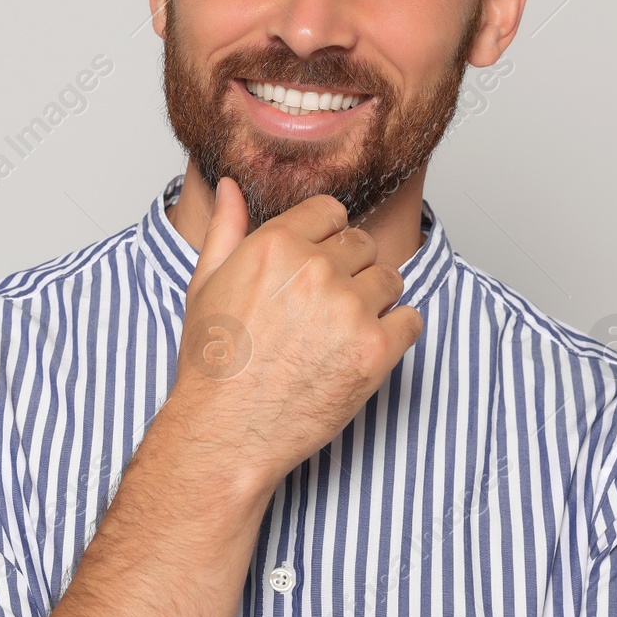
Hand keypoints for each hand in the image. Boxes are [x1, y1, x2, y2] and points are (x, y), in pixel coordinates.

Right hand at [165, 177, 423, 494]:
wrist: (227, 430)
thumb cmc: (212, 361)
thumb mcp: (205, 284)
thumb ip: (226, 228)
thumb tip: (230, 187)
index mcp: (276, 244)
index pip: (332, 211)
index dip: (325, 237)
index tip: (316, 265)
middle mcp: (316, 269)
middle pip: (363, 244)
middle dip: (349, 269)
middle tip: (323, 308)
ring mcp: (350, 309)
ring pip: (390, 280)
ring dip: (374, 300)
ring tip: (339, 332)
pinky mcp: (376, 350)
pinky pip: (411, 321)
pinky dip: (395, 334)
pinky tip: (361, 351)